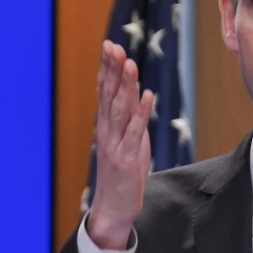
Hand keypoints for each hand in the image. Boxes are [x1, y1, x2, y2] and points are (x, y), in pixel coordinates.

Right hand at [87, 40, 152, 249]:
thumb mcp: (125, 139)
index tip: (109, 46)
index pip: (104, 91)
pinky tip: (148, 95)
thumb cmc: (122, 172)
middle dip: (112, 70)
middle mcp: (106, 132)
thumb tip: (134, 91)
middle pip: (109, 95)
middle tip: (113, 47)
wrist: (114, 206)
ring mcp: (115, 145)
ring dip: (125, 86)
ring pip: (119, 110)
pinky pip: (134, 132)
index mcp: (105, 126)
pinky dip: (141, 113)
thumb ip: (128, 116)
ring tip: (129, 64)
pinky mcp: (127, 159)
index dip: (106, 68)